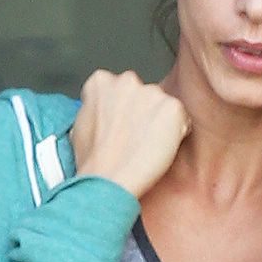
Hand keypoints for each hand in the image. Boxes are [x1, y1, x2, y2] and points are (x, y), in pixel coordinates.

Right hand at [71, 70, 191, 199]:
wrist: (109, 181)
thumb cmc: (93, 162)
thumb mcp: (81, 126)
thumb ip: (96, 109)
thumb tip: (104, 114)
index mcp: (101, 82)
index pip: (119, 89)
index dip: (123, 111)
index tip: (122, 128)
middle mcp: (126, 80)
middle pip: (144, 94)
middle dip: (143, 113)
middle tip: (136, 141)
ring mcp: (151, 92)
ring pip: (163, 106)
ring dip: (160, 123)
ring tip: (146, 148)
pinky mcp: (172, 108)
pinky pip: (180, 120)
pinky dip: (176, 134)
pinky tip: (159, 149)